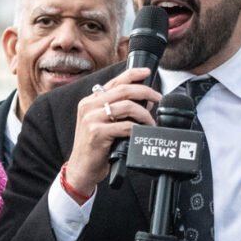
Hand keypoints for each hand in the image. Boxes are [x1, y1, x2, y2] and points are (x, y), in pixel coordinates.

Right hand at [64, 68, 160, 199]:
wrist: (82, 169)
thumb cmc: (96, 147)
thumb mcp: (106, 124)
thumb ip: (122, 110)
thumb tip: (146, 101)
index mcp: (91, 100)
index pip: (114, 81)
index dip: (133, 74)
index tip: (147, 72)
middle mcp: (89, 106)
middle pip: (123, 90)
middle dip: (145, 92)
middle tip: (158, 97)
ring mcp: (91, 119)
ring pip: (127, 106)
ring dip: (144, 114)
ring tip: (150, 123)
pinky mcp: (97, 133)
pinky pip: (125, 126)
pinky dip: (138, 129)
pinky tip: (141, 133)